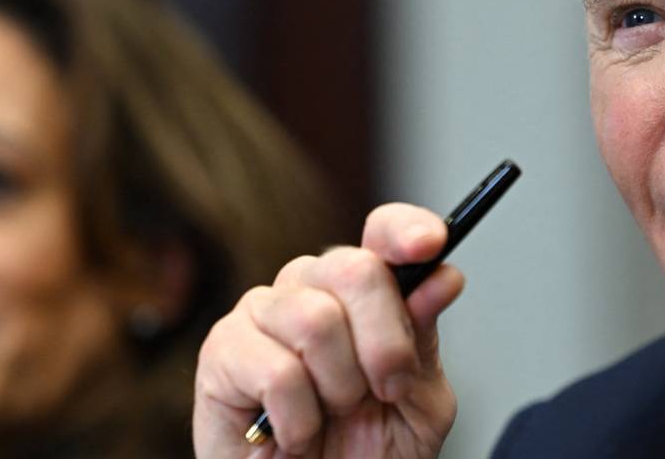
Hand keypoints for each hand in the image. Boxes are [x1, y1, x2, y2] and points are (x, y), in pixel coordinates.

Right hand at [193, 203, 465, 457]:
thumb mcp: (417, 403)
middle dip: (384, 344)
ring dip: (338, 388)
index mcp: (361, 292)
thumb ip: (424, 340)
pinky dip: (299, 420)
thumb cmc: (362, 454)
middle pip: (355, 268)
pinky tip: (293, 435)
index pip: (383, 231)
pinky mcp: (222, 350)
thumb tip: (442, 278)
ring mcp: (262, 313)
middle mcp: (310, 287)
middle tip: (385, 392)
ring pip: (315, 318)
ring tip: (328, 417)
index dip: (406, 228)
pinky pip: (278, 370)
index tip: (430, 245)